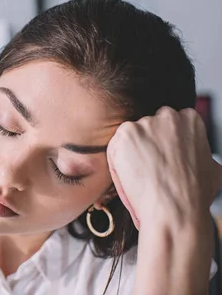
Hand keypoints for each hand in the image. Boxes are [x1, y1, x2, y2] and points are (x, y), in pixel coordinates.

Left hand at [106, 106, 221, 229]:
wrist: (175, 210)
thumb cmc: (194, 195)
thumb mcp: (211, 167)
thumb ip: (200, 152)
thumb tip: (200, 157)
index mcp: (190, 120)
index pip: (170, 123)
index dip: (165, 143)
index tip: (163, 156)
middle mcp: (168, 117)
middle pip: (150, 126)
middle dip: (148, 143)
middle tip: (150, 166)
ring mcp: (145, 123)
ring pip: (131, 136)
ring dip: (132, 152)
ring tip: (142, 175)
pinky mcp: (126, 133)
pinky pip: (116, 146)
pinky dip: (118, 160)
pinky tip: (131, 175)